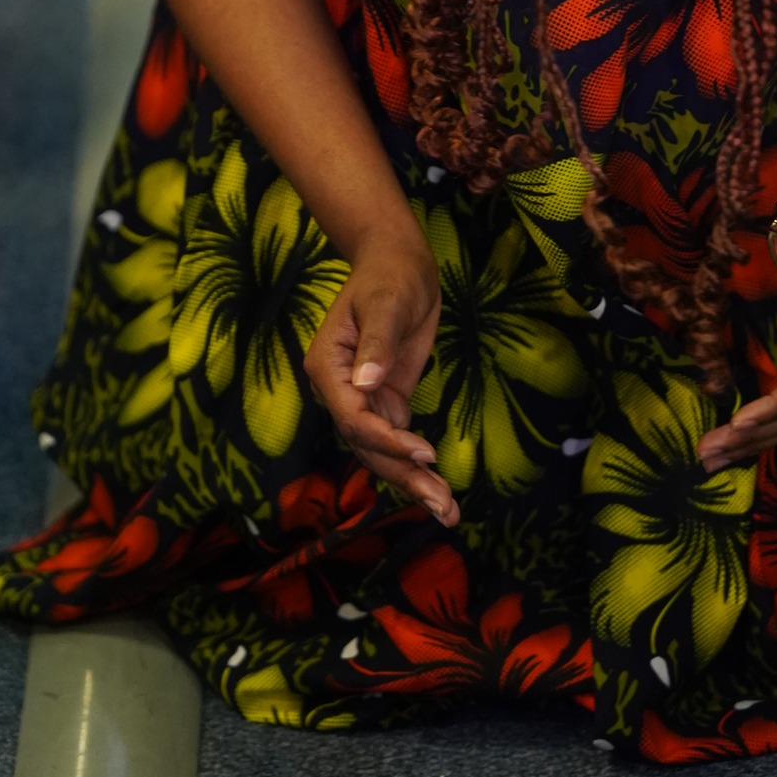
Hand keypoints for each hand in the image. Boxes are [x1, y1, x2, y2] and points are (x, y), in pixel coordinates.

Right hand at [303, 226, 457, 525]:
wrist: (399, 263)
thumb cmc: (389, 276)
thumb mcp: (385, 302)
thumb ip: (376, 342)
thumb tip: (365, 384)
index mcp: (328, 368)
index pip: (353, 417)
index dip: (386, 440)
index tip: (425, 452)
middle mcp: (340, 391)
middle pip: (367, 445)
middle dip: (404, 476)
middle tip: (442, 505)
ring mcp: (362, 399)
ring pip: (381, 452)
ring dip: (412, 481)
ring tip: (448, 512)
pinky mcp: (385, 400)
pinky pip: (396, 442)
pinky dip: (415, 465)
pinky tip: (440, 491)